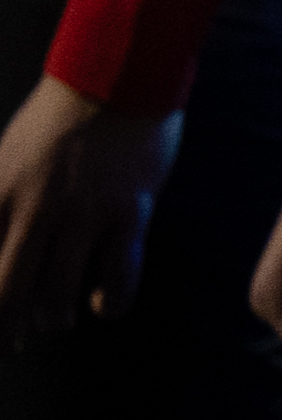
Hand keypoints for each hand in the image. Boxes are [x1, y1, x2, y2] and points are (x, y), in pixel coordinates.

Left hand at [0, 72, 175, 326]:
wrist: (116, 73)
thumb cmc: (58, 118)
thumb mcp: (5, 157)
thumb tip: (2, 241)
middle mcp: (34, 208)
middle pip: (7, 289)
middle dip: (6, 328)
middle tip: (9, 346)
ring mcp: (84, 210)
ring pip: (58, 290)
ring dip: (53, 315)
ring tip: (55, 321)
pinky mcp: (130, 208)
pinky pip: (119, 272)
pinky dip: (111, 300)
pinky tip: (106, 306)